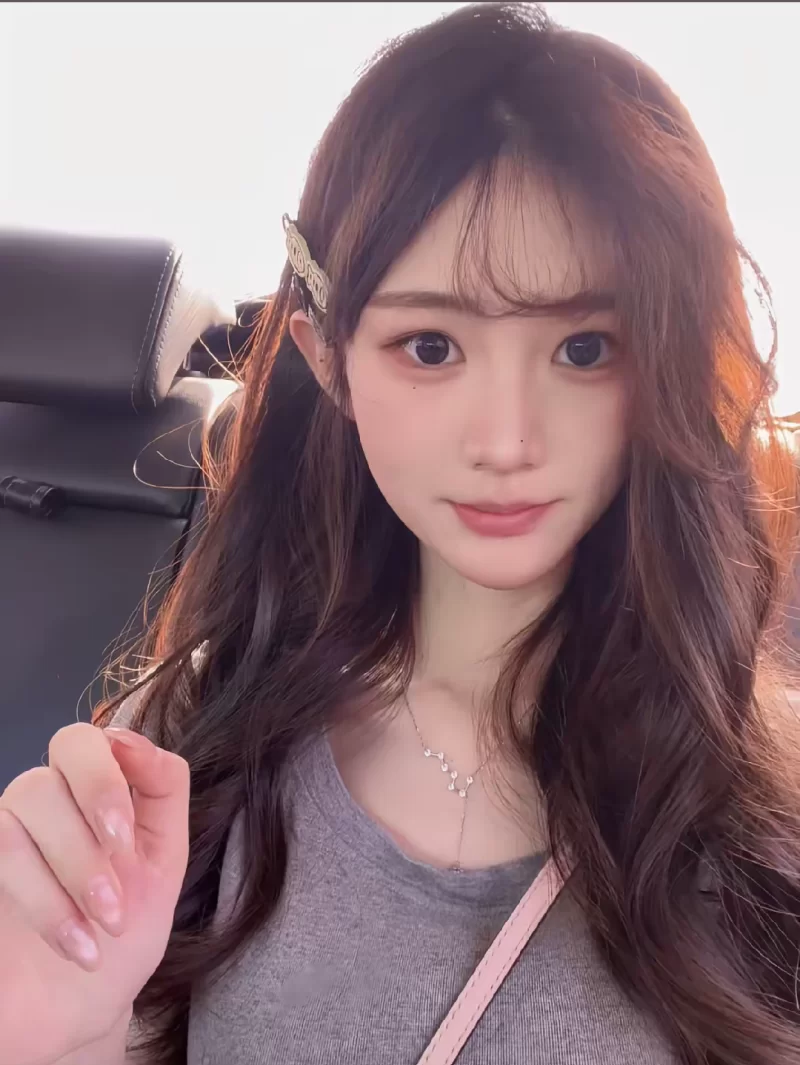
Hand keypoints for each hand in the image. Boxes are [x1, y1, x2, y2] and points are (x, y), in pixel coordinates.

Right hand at [0, 723, 189, 1064]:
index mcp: (95, 790)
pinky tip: (80, 944)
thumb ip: (163, 790)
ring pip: (25, 801)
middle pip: (58, 757)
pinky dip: (47, 905)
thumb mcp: (165, 860)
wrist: (80, 1010)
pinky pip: (1, 851)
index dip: (106, 774)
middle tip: (118, 870)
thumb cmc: (124, 930)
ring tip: (110, 924)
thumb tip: (138, 742)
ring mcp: (10, 831)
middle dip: (93, 804)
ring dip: (75, 866)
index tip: (125, 833)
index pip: (89, 739)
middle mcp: (49, 799)